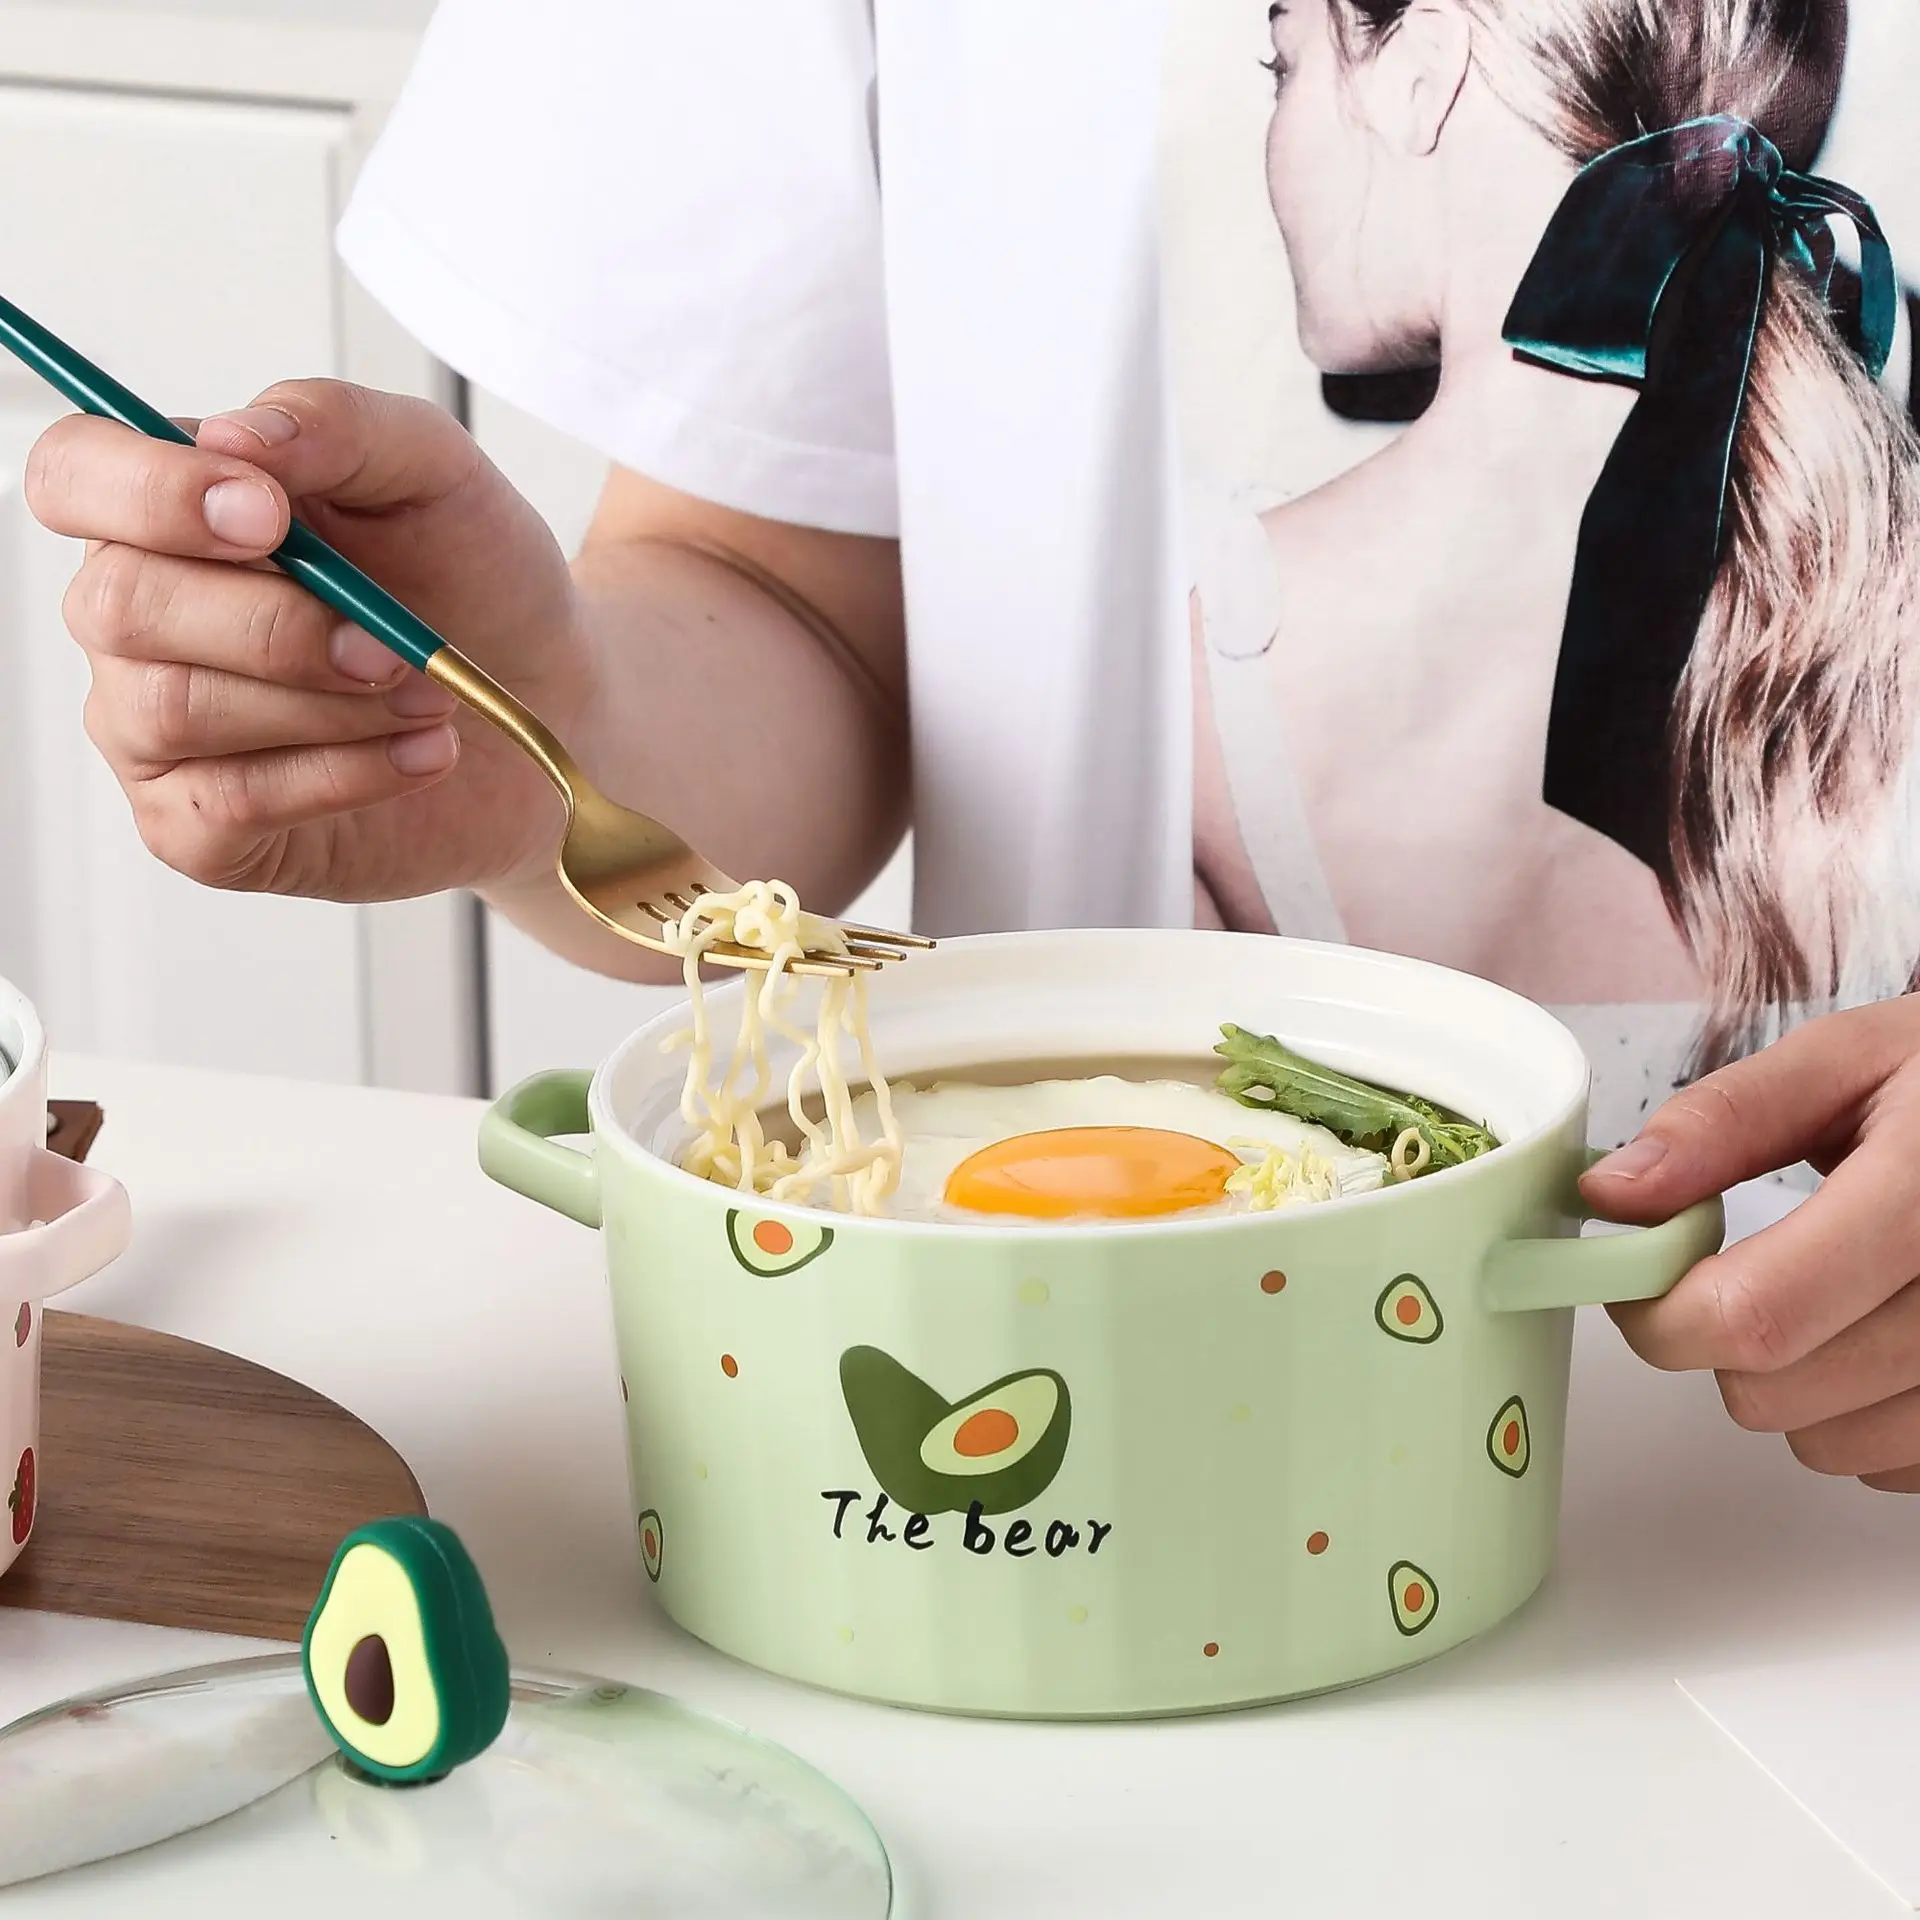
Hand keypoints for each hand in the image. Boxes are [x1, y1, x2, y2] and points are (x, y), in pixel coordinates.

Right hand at [24, 380, 591, 901]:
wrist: (549, 703)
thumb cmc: (472, 581)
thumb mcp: (434, 473)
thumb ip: (337, 428)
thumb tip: (234, 437)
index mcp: (170, 508)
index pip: (74, 474)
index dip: (148, 493)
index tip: (271, 516)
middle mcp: (137, 614)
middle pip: (118, 605)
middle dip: (274, 626)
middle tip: (395, 644)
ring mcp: (154, 726)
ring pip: (178, 708)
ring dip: (329, 706)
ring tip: (434, 699)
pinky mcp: (200, 826)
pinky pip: (231, 802)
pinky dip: (347, 774)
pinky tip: (426, 752)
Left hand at [1583, 996, 1919, 1492]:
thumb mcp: (1852, 1058)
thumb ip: (1725, 1121)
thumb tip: (1614, 1195)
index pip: (1755, 1316)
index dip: (1661, 1312)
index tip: (1635, 1276)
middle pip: (1777, 1392)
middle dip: (1719, 1340)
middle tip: (1740, 1267)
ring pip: (1830, 1445)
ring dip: (1796, 1385)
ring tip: (1834, 1292)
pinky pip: (1897, 1468)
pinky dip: (1866, 1416)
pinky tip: (1889, 1332)